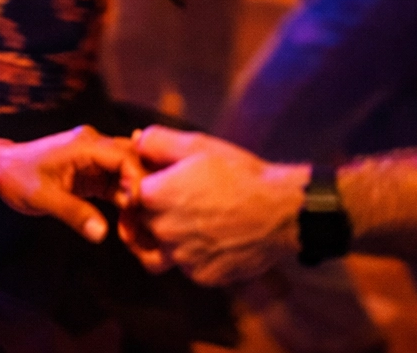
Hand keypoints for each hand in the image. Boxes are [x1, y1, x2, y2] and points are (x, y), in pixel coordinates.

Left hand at [0, 126, 144, 242]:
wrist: (0, 170)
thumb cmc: (17, 179)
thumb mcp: (42, 198)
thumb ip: (73, 213)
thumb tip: (102, 233)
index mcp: (84, 145)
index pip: (125, 156)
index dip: (139, 181)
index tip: (141, 209)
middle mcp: (94, 147)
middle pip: (133, 162)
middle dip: (143, 189)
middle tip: (147, 220)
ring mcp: (94, 159)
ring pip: (128, 174)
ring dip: (135, 197)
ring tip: (141, 225)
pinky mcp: (92, 173)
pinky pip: (117, 184)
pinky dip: (125, 201)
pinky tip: (130, 222)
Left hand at [121, 127, 306, 286]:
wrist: (283, 212)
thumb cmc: (240, 174)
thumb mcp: (199, 145)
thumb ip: (158, 141)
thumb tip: (136, 141)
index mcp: (156, 195)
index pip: (132, 193)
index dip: (146, 186)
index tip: (163, 181)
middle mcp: (163, 230)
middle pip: (144, 222)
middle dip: (157, 211)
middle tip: (185, 200)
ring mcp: (182, 257)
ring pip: (161, 249)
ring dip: (171, 237)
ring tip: (196, 221)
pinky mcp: (202, 276)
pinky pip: (186, 267)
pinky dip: (194, 255)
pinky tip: (213, 238)